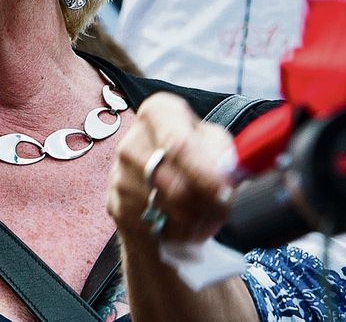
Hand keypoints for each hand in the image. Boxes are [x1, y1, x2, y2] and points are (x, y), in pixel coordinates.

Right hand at [109, 92, 239, 245]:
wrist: (158, 184)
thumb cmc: (191, 156)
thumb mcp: (212, 142)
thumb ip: (221, 152)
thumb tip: (228, 174)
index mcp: (157, 113)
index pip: (179, 145)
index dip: (205, 173)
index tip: (226, 193)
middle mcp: (132, 142)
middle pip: (176, 185)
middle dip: (207, 204)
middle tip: (226, 209)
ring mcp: (120, 175)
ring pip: (170, 211)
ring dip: (198, 220)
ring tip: (210, 214)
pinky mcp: (117, 205)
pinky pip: (157, 228)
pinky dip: (181, 233)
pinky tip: (189, 224)